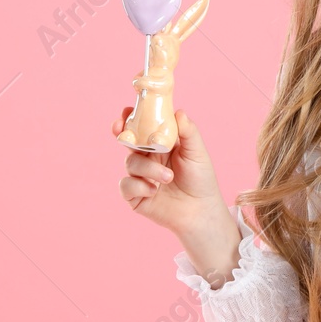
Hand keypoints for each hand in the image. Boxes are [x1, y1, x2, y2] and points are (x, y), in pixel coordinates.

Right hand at [116, 108, 226, 237]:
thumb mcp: (197, 152)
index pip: (142, 127)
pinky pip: (126, 185)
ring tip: (168, 177)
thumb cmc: (201, 179)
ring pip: (130, 163)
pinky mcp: (135, 196)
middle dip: (121, 133)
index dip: (132, 118)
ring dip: (147, 169)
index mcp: (159, 144)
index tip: (128, 110)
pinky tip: (153, 190)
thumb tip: (179, 111)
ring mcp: (140, 177)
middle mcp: (147, 158)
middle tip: (119, 128)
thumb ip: (188, 132)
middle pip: (127, 141)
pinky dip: (138, 186)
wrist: (201, 211)